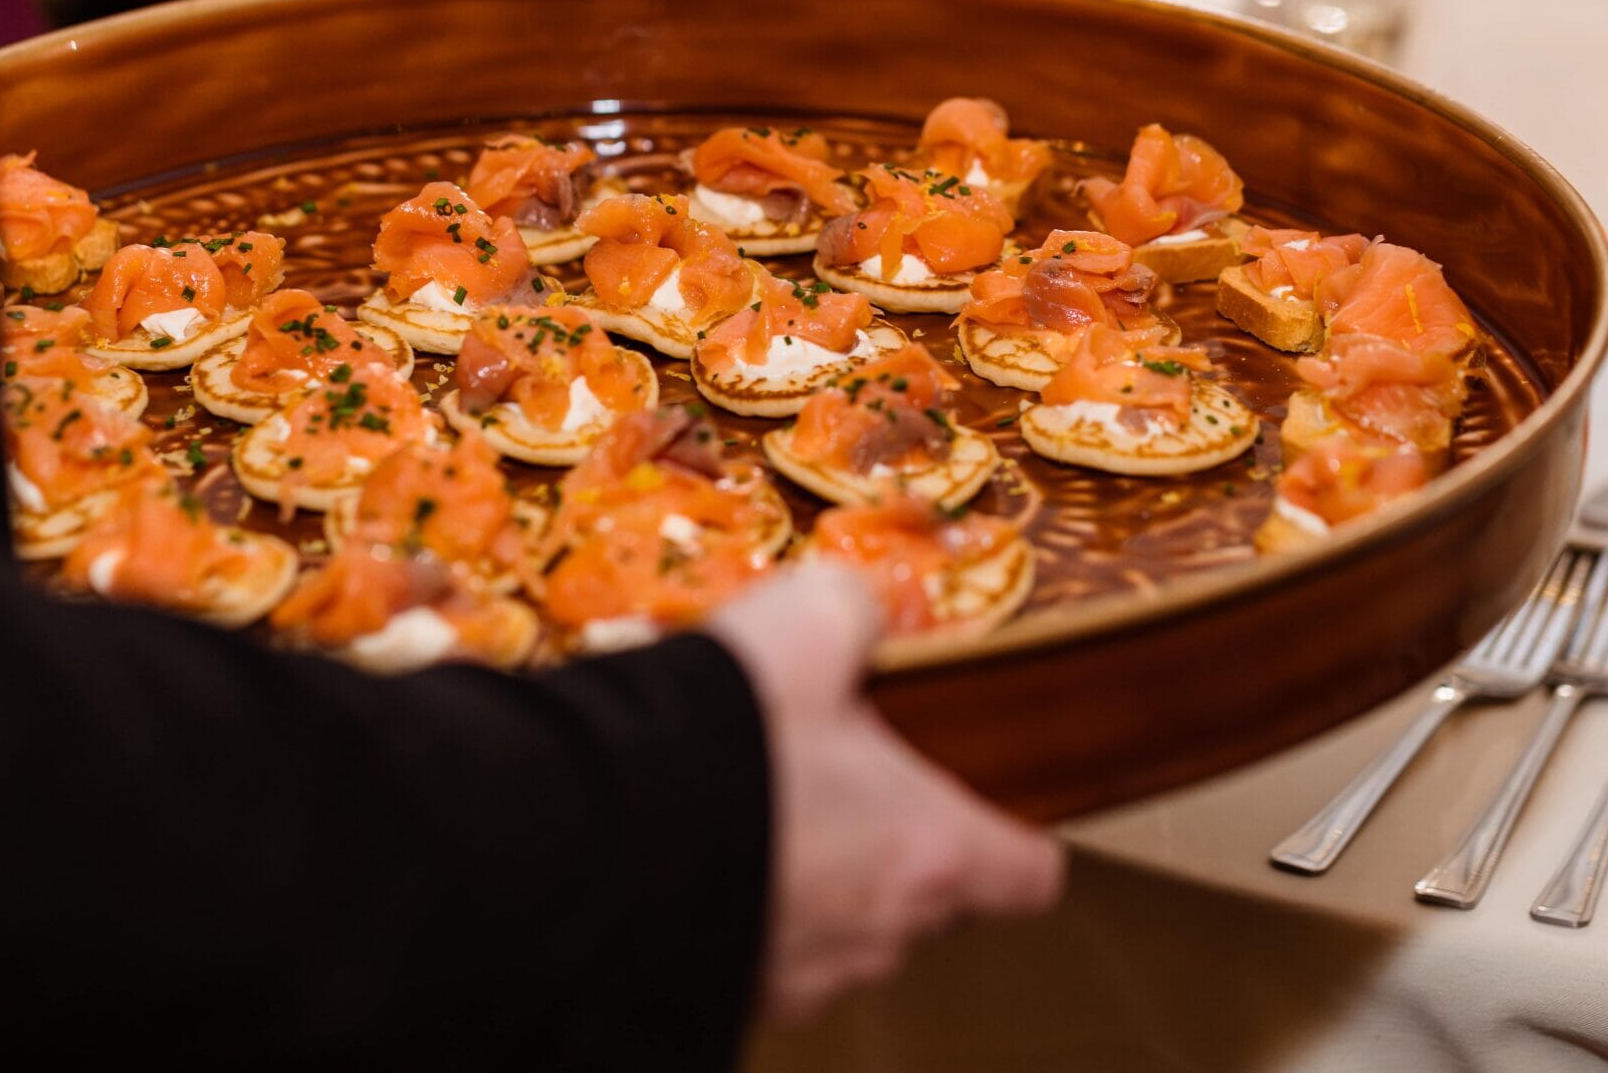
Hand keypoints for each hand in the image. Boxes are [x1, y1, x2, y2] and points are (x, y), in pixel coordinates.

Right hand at [706, 566, 1063, 1021]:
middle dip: (892, 840)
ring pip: (840, 929)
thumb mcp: (808, 621)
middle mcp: (881, 931)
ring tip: (755, 803)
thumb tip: (856, 608)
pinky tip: (694, 845)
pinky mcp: (727, 997)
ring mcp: (803, 977)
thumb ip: (854, 609)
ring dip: (813, 877)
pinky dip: (741, 905)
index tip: (989, 803)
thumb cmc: (723, 734)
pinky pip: (759, 951)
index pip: (1028, 874)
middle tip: (839, 774)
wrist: (579, 834)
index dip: (1014, 834)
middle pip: (928, 898)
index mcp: (932, 848)